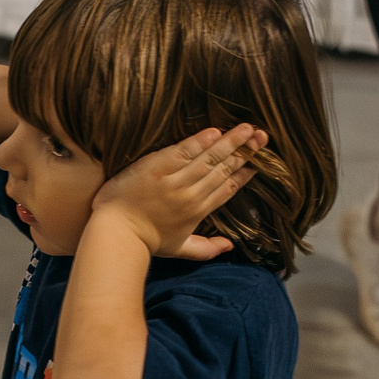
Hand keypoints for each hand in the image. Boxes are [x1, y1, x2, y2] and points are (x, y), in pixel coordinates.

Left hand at [89, 125, 260, 258]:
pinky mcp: (158, 168)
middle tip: (262, 137)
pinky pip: (184, 151)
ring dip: (231, 142)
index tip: (257, 163)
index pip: (227, 189)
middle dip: (245, 152)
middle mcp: (192, 195)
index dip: (244, 174)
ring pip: (210, 158)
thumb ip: (206, 248)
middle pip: (224, 169)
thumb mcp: (180, 249)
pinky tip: (216, 132)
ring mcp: (176, 181)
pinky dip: (200, 141)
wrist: (117, 234)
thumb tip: (230, 246)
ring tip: (248, 129)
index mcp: (198, 212)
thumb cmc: (145, 242)